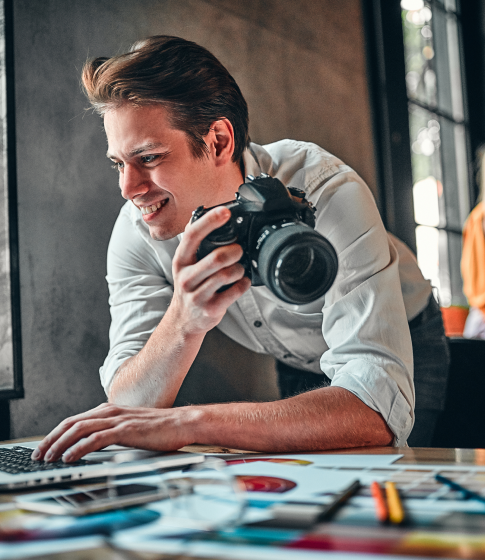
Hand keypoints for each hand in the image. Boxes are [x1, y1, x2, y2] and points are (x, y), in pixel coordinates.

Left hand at [31, 403, 196, 462]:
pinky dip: (79, 448)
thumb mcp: (130, 427)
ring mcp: (118, 419)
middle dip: (51, 439)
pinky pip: (96, 438)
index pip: (75, 421)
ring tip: (49, 458)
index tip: (44, 447)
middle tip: (38, 454)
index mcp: (110, 410)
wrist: (182, 423)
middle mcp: (110, 411)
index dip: (56, 434)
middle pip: (72, 423)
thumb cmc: (159, 428)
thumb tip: (94, 445)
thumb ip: (112, 432)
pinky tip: (70, 456)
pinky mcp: (126, 429)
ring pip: (79, 429)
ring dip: (60, 444)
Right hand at [170, 206, 250, 334]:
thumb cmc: (189, 287)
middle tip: (239, 250)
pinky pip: (235, 292)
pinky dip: (244, 284)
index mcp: (181, 261)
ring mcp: (198, 295)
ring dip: (239, 269)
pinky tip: (242, 281)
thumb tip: (200, 213)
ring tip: (239, 269)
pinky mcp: (211, 309)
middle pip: (216, 258)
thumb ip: (193, 242)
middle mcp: (186, 277)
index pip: (192, 236)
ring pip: (226, 275)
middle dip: (234, 252)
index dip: (209, 221)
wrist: (183, 320)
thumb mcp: (185, 264)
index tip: (225, 212)